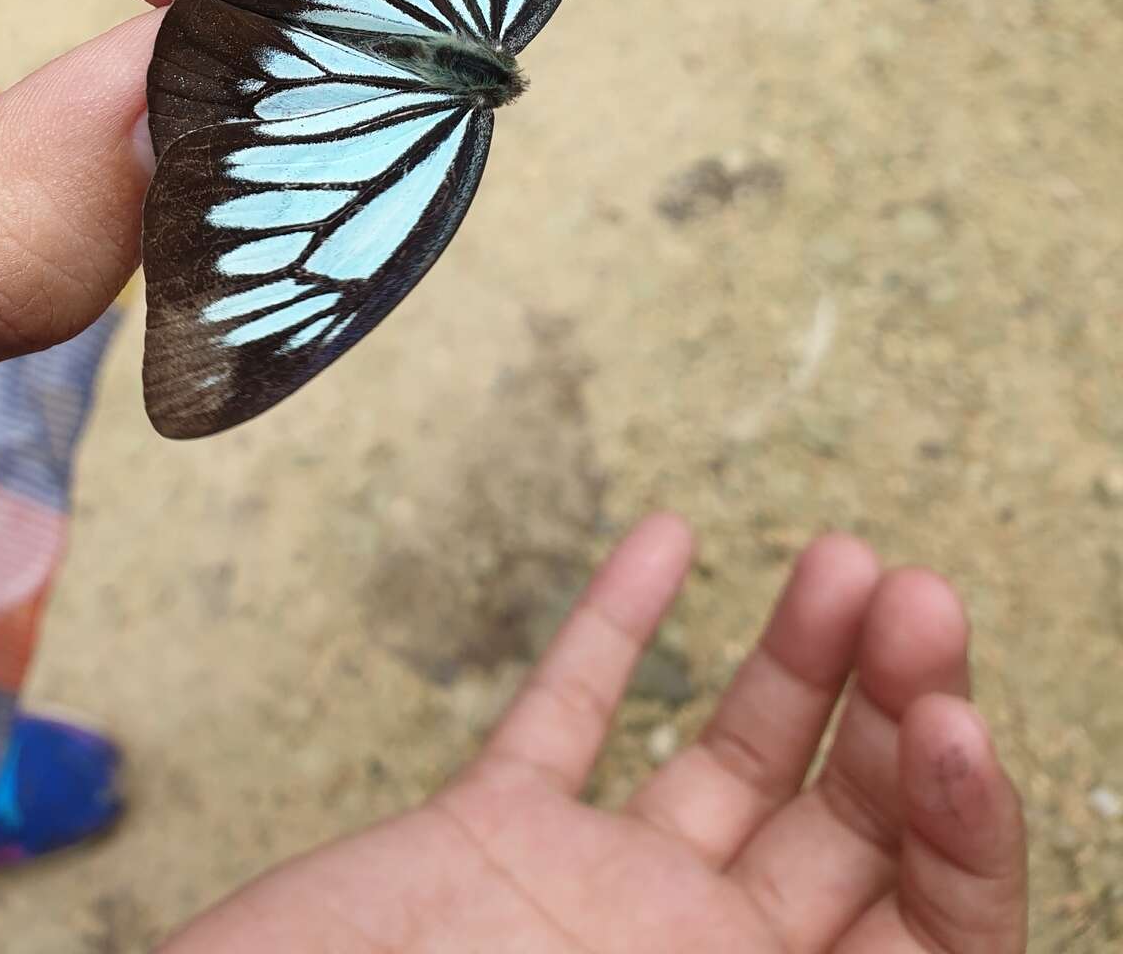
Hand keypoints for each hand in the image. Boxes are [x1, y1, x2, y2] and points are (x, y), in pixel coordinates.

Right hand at [164, 516, 1026, 953]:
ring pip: (729, 760)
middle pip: (847, 837)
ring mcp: (594, 902)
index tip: (955, 725)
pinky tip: (672, 542)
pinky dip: (621, 625)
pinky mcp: (489, 840)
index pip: (925, 940)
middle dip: (899, 709)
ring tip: (848, 562)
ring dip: (795, 659)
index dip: (966, 835)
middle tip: (921, 598)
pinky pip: (570, 718)